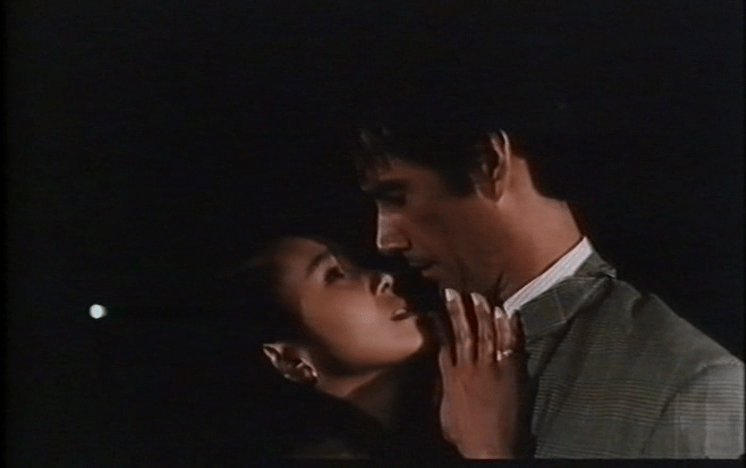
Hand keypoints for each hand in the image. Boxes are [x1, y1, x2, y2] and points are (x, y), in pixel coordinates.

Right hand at [433, 289, 530, 458]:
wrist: (489, 448)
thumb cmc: (466, 435)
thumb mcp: (445, 411)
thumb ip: (445, 388)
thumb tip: (443, 374)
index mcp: (451, 376)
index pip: (444, 342)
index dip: (440, 323)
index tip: (437, 308)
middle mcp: (468, 368)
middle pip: (463, 331)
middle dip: (458, 310)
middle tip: (455, 292)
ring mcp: (490, 369)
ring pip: (485, 333)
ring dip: (483, 313)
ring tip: (479, 297)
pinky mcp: (510, 373)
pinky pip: (509, 344)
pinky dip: (508, 327)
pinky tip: (507, 313)